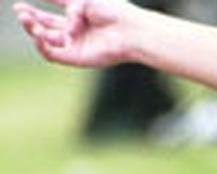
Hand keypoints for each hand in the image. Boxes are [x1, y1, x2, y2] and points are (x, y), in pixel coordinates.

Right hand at [12, 0, 136, 67]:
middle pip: (46, 25)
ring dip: (33, 29)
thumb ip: (66, 4)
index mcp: (81, 14)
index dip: (42, 2)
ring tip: (27, 18)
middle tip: (19, 9)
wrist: (130, 31)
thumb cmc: (113, 11)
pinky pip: (51, 54)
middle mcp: (77, 30)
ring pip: (45, 40)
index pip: (57, 8)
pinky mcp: (76, 58)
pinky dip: (41, 44)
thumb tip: (53, 13)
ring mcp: (75, 45)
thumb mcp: (84, 0)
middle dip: (30, 17)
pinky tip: (37, 34)